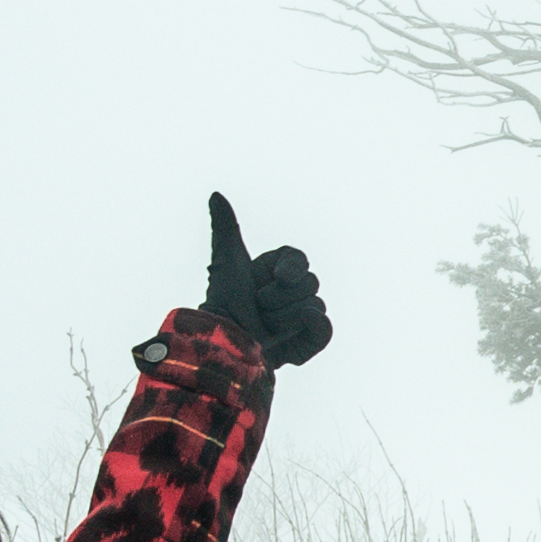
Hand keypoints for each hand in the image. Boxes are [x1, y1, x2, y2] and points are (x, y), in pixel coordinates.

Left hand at [201, 192, 329, 363]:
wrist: (222, 342)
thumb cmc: (222, 303)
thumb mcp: (226, 263)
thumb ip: (225, 229)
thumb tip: (215, 195)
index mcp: (276, 273)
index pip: (299, 260)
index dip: (292, 267)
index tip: (278, 275)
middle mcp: (291, 295)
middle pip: (310, 283)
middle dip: (281, 296)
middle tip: (259, 305)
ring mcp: (300, 321)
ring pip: (314, 305)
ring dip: (284, 315)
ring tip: (263, 325)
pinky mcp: (304, 345)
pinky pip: (325, 332)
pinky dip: (319, 326)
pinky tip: (306, 320)